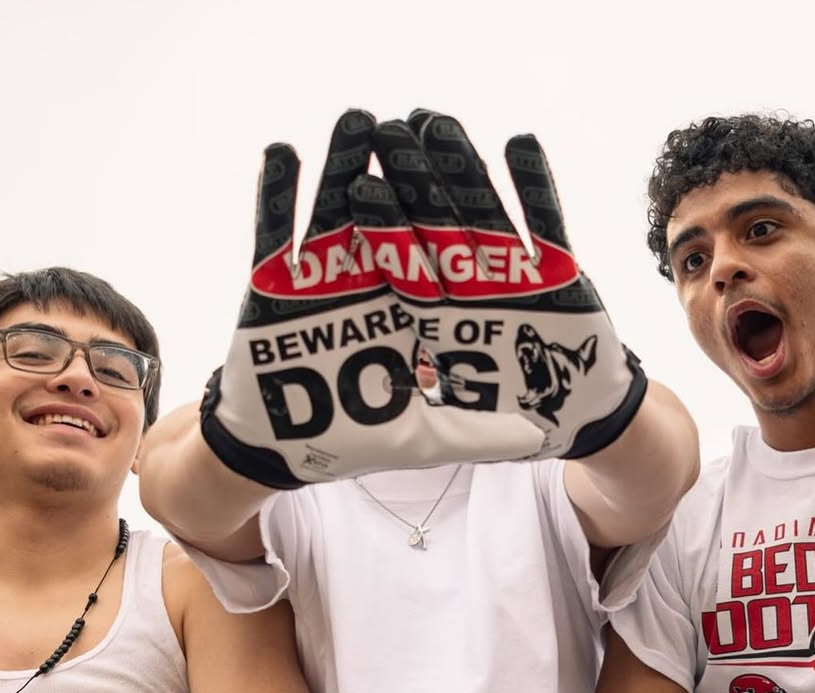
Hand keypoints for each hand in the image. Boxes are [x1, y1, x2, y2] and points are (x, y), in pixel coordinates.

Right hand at [200, 110, 546, 488]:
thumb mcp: (431, 438)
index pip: (447, 251)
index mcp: (418, 311)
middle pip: (396, 219)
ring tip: (356, 119)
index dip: (464, 208)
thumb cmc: (356, 445)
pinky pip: (274, 232)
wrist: (284, 450)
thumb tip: (541, 436)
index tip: (474, 161)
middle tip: (419, 123)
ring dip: (345, 167)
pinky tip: (281, 152)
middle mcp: (374, 284)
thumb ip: (481, 432)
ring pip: (337, 212)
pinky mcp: (274, 285)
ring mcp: (323, 279)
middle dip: (409, 173)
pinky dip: (277, 196)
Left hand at [348, 110, 646, 460]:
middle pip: (431, 224)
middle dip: (408, 179)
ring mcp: (509, 272)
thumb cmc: (515, 421)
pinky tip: (520, 142)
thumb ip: (426, 409)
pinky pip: (545, 221)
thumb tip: (380, 399)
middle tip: (384, 130)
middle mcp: (466, 287)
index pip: (401, 265)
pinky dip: (535, 185)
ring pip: (479, 211)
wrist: (581, 413)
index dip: (381, 227)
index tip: (357, 185)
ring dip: (460, 167)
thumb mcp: (460, 428)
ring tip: (436, 120)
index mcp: (434, 318)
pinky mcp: (555, 265)